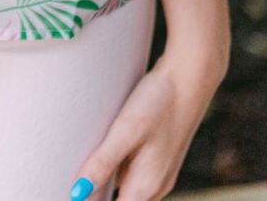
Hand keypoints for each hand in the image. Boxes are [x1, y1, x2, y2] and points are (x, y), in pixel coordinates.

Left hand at [68, 46, 227, 200]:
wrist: (190, 77)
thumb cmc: (159, 102)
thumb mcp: (126, 130)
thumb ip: (103, 162)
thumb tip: (78, 192)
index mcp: (146, 186)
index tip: (76, 190)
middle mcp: (156, 186)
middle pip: (121, 200)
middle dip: (99, 193)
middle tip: (76, 177)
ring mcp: (160, 172)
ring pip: (127, 187)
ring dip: (107, 180)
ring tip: (85, 160)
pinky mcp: (161, 156)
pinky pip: (134, 172)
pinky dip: (118, 166)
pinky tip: (107, 146)